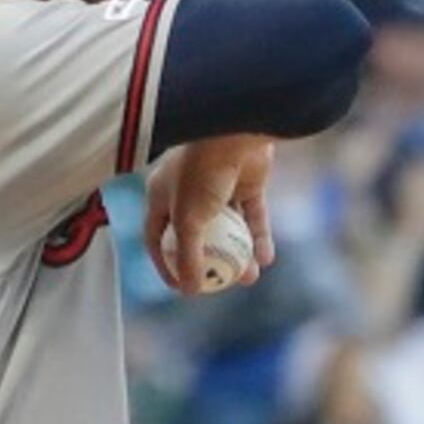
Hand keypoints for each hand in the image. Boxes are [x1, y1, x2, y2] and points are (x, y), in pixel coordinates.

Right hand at [144, 136, 276, 291]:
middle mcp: (188, 189)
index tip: (181, 288)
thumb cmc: (202, 172)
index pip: (157, 237)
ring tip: (250, 278)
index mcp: (161, 194)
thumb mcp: (189, 221)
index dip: (167, 264)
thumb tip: (189, 292)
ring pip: (229, 227)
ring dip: (240, 254)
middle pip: (198, 235)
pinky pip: (253, 215)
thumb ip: (188, 257)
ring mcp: (219, 184)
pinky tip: (266, 260)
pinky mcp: (247, 180)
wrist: (236, 131)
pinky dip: (260, 236)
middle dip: (211, 263)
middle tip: (223, 285)